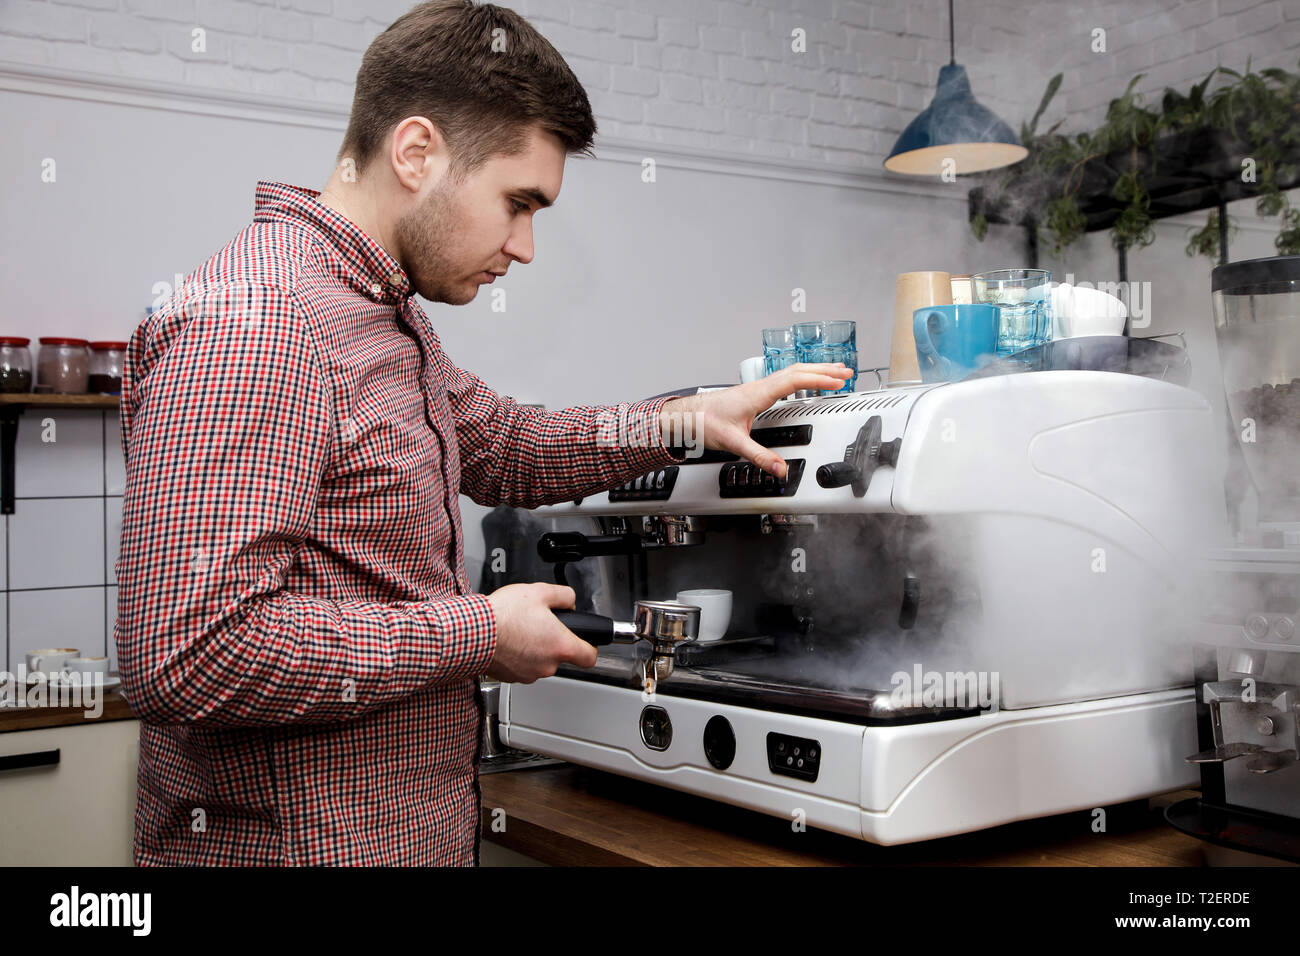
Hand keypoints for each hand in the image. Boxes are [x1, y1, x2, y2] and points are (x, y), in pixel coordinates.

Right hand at [484, 582, 598, 682]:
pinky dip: (518, 655)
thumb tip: (569, 601)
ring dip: (534, 648)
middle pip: (561, 656)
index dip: (590, 647)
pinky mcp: (512, 677)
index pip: (589, 657)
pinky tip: (508, 640)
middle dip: (553, 640)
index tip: (587, 642)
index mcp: (560, 645)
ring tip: (520, 629)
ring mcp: (529, 674)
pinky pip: (522, 666)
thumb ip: (563, 596)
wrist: (474, 632)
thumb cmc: (504, 615)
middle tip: (540, 624)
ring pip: (540, 661)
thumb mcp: (540, 592)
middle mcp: (547, 665)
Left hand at [659, 363, 851, 478]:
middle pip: (798, 370)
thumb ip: (759, 457)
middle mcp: (760, 386)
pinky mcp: (756, 392)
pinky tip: (807, 381)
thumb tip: (779, 469)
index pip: (794, 380)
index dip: (818, 379)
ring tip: (835, 371)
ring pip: (792, 372)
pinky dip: (802, 377)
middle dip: (824, 370)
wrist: (687, 416)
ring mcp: (758, 387)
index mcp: (758, 394)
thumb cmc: (705, 422)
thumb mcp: (734, 443)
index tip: (837, 381)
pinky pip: (785, 378)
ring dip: (815, 370)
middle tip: (846, 372)